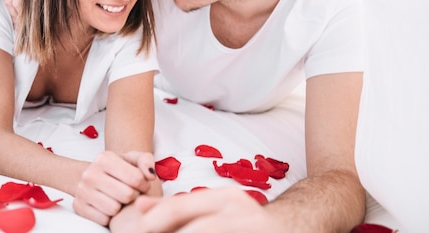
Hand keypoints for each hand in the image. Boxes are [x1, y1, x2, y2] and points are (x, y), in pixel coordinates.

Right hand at [73, 151, 155, 225]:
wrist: (90, 177)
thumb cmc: (116, 169)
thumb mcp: (131, 159)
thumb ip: (145, 160)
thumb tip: (150, 175)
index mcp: (104, 158)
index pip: (136, 178)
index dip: (144, 185)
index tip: (141, 185)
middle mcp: (90, 173)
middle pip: (126, 195)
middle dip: (133, 196)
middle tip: (130, 192)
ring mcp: (82, 190)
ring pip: (114, 209)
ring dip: (120, 207)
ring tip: (119, 199)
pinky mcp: (79, 206)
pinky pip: (103, 219)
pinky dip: (109, 216)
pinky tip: (108, 206)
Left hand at [131, 185, 284, 232]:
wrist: (294, 227)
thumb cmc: (244, 220)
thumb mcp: (213, 207)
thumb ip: (177, 209)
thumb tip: (139, 208)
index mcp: (225, 198)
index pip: (179, 208)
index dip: (152, 223)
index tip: (134, 231)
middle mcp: (240, 212)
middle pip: (193, 229)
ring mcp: (250, 229)